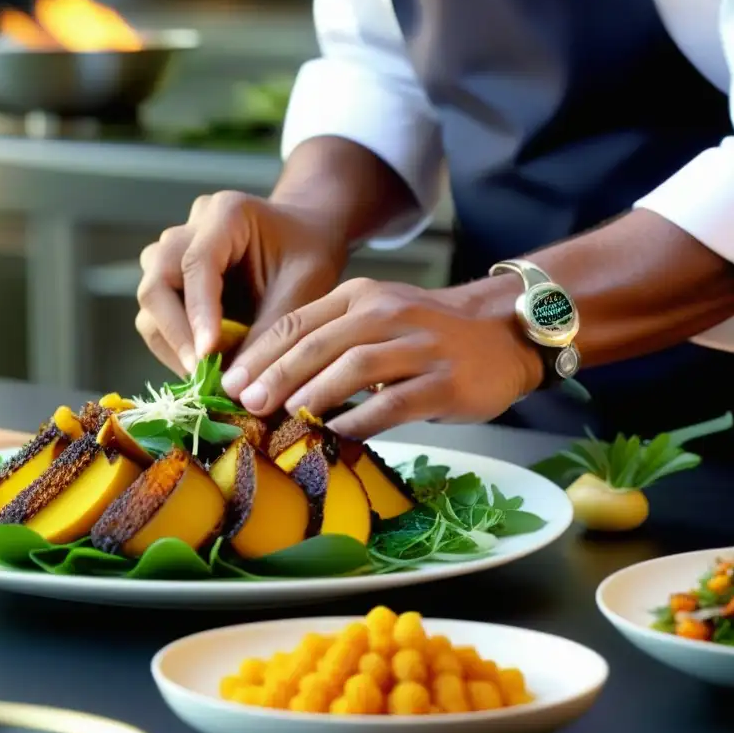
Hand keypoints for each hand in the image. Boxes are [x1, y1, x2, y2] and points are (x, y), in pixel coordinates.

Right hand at [135, 190, 344, 374]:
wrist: (303, 238)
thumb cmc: (308, 255)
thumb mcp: (303, 288)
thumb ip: (271, 330)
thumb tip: (239, 383)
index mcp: (225, 214)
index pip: (197, 264)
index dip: (198, 313)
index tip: (207, 356)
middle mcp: (189, 229)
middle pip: (157, 281)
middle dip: (175, 332)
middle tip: (200, 374)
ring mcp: (173, 252)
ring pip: (151, 300)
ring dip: (172, 342)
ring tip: (204, 376)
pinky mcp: (170, 278)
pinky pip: (157, 314)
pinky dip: (175, 345)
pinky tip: (202, 367)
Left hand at [219, 278, 544, 437]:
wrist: (504, 331)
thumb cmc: (426, 333)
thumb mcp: (375, 319)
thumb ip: (330, 341)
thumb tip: (269, 385)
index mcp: (360, 297)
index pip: (297, 323)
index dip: (260, 354)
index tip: (229, 383)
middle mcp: (386, 314)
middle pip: (318, 345)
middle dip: (275, 376)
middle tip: (246, 404)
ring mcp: (418, 346)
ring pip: (353, 369)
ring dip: (311, 396)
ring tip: (282, 419)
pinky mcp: (444, 380)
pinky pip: (393, 403)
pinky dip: (360, 420)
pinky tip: (335, 435)